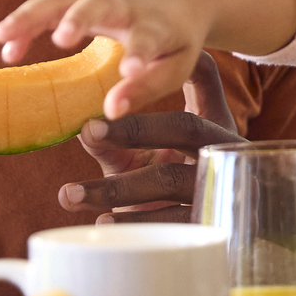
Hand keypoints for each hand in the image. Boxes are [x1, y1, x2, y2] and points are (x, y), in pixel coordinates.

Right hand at [0, 0, 215, 120]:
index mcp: (157, 27)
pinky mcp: (80, 1)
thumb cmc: (175, 43)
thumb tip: (110, 112)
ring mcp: (101, 1)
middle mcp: (127, 8)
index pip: (148, 39)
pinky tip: (5, 44)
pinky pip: (48, 5)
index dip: (138, 55)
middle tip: (61, 37)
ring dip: (33, 15)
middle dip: (80, 18)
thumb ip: (144, 89)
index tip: (128, 70)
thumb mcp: (174, 68)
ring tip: (3, 38)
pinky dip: (25, 21)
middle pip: (101, 3)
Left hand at [57, 53, 240, 223]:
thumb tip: (82, 130)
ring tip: (72, 193)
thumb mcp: (139, 156)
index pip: (203, 74)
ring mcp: (221, 184)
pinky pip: (171, 220)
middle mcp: (223, 146)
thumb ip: (113, 141)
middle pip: (187, 127)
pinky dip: (135, 220)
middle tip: (91, 130)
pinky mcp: (211, 221)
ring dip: (118, 187)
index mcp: (212, 118)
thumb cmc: (164, 182)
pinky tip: (105, 220)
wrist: (194, 231)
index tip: (124, 69)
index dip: (171, 64)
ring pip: (169, 179)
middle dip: (137, 128)